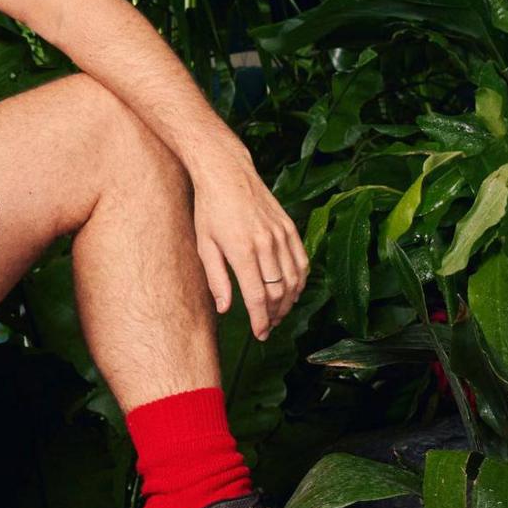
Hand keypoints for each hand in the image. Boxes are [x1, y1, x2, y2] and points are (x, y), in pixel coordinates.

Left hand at [189, 149, 307, 339]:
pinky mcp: (290, 226)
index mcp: (242, 250)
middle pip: (278, 291)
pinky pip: (302, 260)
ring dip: (289, 301)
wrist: (227, 172)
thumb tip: (225, 310)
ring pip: (294, 279)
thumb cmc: (209, 209)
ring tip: (278, 313)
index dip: (261, 320)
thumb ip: (217, 280)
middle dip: (274, 314)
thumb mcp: (205, 245)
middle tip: (267, 326)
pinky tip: (292, 290)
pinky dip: (300, 280)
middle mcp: (266, 243)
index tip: (261, 334)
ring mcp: (281, 234)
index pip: (257, 296)